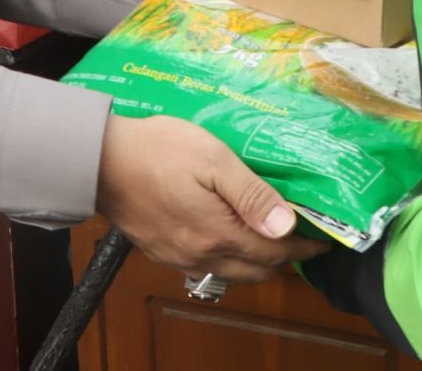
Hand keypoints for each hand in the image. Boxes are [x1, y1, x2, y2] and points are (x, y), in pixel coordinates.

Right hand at [98, 115, 320, 282]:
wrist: (99, 160)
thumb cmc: (160, 150)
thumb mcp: (214, 161)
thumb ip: (253, 196)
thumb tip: (287, 228)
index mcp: (219, 235)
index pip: (275, 254)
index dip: (303, 249)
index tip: (322, 241)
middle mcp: (200, 257)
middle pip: (256, 272)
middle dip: (283, 260)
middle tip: (300, 238)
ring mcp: (177, 258)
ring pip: (230, 272)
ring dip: (255, 261)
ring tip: (268, 236)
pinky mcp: (160, 252)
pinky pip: (205, 266)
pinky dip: (227, 257)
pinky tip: (228, 236)